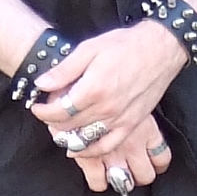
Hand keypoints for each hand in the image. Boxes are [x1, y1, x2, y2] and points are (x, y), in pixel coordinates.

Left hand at [30, 22, 184, 191]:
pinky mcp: (131, 124)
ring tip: (58, 128)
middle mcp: (106, 108)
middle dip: (52, 122)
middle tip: (47, 114)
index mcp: (93, 88)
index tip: (36, 107)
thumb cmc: (125, 45)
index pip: (59, 110)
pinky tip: (78, 148)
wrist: (160, 50)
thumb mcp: (89, 49)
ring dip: (67, 137)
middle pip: (69, 126)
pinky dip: (90, 150)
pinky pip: (107, 145)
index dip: (43, 112)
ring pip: (85, 139)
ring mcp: (120, 119)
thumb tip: (41, 84)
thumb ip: (65, 70)